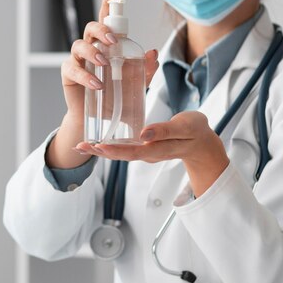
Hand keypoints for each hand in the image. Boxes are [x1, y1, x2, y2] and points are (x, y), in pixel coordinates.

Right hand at [61, 0, 158, 123]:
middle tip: (113, 40)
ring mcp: (78, 60)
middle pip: (91, 28)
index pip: (107, 21)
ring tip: (104, 63)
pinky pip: (72, 69)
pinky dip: (85, 76)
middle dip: (101, 29)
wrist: (104, 119)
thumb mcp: (136, 83)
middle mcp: (92, 48)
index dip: (108, 5)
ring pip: (79, 45)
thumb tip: (153, 54)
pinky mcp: (69, 74)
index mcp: (108, 46)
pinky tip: (97, 85)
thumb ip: (145, 69)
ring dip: (92, 51)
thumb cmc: (118, 96)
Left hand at [75, 111, 229, 196]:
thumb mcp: (185, 127)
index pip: (133, 151)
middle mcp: (149, 154)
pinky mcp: (145, 148)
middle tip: (79, 146)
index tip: (98, 144)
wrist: (203, 144)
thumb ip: (165, 130)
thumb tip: (143, 134)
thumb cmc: (195, 131)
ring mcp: (146, 153)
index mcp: (158, 149)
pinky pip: (124, 149)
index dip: (115, 149)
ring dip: (100, 150)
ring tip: (81, 146)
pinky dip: (109, 146)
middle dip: (99, 152)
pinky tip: (97, 143)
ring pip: (120, 153)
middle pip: (121, 155)